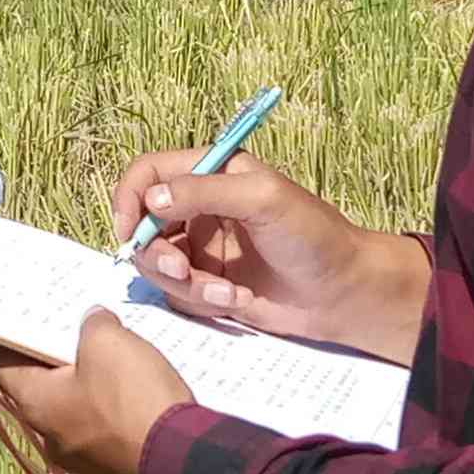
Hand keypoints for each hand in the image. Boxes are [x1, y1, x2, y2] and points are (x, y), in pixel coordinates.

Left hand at [0, 308, 191, 473]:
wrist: (183, 461)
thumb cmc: (132, 398)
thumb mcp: (108, 343)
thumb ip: (92, 326)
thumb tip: (93, 324)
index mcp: (36, 404)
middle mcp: (51, 435)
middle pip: (37, 385)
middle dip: (45, 354)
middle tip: (53, 324)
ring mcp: (84, 455)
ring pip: (73, 405)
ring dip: (82, 377)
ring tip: (99, 345)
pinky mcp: (115, 462)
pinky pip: (103, 423)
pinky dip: (108, 399)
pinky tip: (129, 379)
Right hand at [109, 150, 428, 363]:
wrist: (344, 292)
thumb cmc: (313, 235)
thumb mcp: (263, 199)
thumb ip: (205, 191)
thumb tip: (150, 201)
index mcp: (211, 173)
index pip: (147, 174)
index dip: (130, 199)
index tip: (131, 231)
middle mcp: (200, 208)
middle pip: (142, 225)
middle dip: (155, 253)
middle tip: (180, 271)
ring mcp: (202, 249)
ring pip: (156, 266)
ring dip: (183, 283)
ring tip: (224, 292)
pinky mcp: (208, 284)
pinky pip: (178, 294)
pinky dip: (201, 300)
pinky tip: (237, 300)